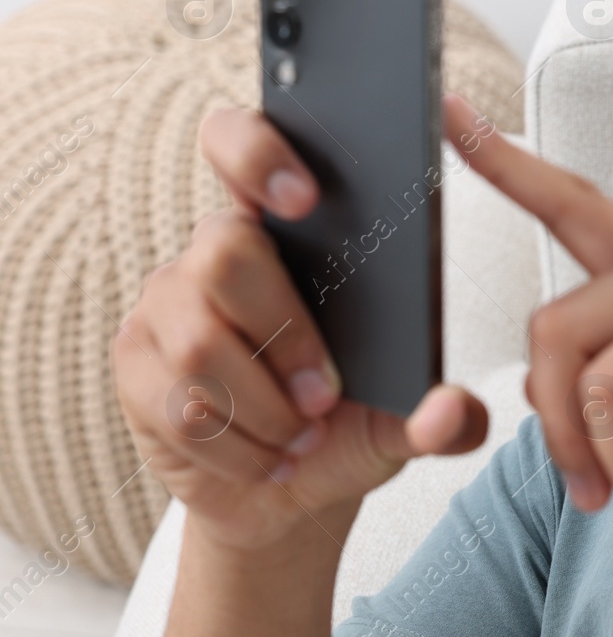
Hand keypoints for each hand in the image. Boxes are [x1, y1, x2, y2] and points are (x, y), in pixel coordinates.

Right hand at [112, 107, 488, 552]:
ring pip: (200, 343)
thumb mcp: (405, 419)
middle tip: (325, 394)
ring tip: (303, 434)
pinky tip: (269, 456)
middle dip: (285, 334)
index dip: (259, 154)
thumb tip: (452, 413)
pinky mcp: (135, 365)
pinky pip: (177, 404)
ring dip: (265, 408)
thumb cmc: (345, 424)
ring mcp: (166, 306)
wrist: (287, 491)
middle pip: (225, 254)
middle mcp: (215, 253)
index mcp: (286, 231)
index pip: (242, 145)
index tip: (303, 198)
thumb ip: (442, 418)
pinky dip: (238, 445)